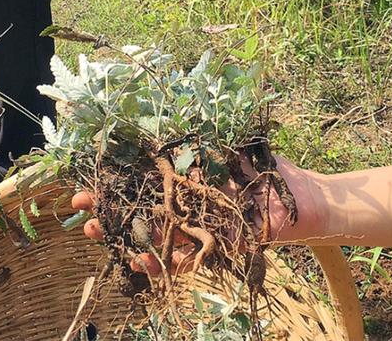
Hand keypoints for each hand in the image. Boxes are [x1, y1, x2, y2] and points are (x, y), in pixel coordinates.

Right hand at [71, 155, 324, 276]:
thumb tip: (164, 129)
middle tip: (83, 212)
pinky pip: (187, 258)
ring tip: (101, 235)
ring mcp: (200, 227)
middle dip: (111, 211)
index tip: (88, 179)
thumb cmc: (271, 170)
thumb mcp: (235, 147)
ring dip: (127, 237)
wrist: (308, 199)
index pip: (144, 181)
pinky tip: (144, 260)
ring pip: (157, 237)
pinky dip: (166, 261)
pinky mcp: (217, 246)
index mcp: (190, 179)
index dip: (116, 182)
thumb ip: (206, 143)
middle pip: (143, 210)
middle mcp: (189, 204)